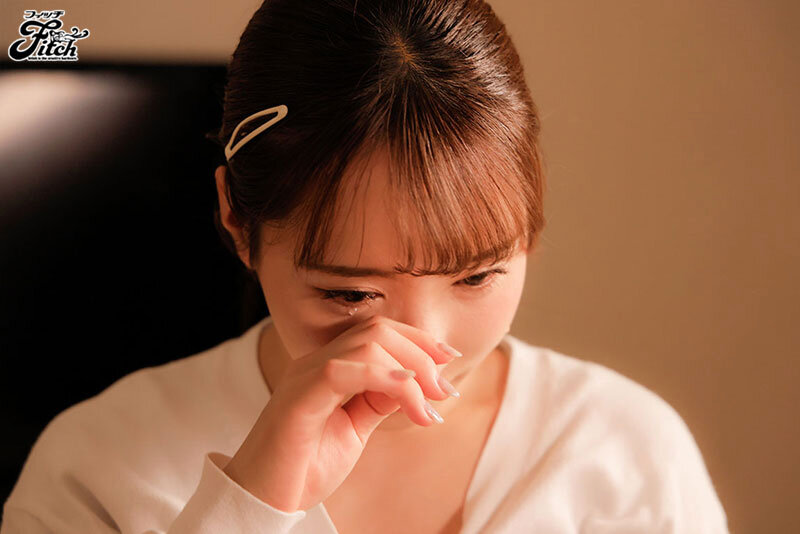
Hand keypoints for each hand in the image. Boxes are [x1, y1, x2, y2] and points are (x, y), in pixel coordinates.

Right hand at [222, 314, 461, 511]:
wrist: (263, 502)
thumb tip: (415, 382)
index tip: (450, 360)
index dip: (418, 340)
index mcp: (329, 367)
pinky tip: (408, 394)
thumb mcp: (355, 428)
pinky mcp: (298, 400)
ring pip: (366, 343)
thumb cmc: (305, 467)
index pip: (378, 331)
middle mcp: (316, 363)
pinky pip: (343, 371)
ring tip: (429, 406)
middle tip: (444, 392)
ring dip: (411, 371)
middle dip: (421, 354)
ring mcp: (304, 377)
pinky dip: (383, 377)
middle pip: (378, 330)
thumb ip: (379, 400)